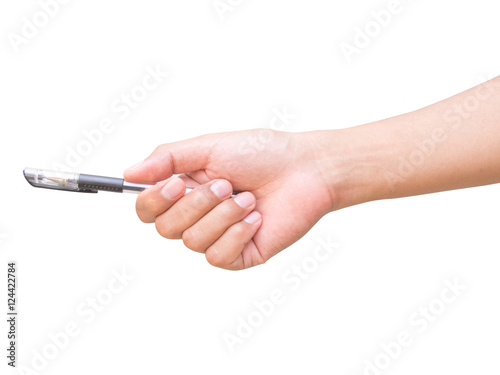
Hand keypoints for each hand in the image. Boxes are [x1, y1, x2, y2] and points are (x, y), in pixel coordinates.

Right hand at [124, 129, 334, 269]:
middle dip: (197, 204)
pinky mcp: (239, 255)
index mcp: (186, 189)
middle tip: (227, 185)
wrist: (306, 170)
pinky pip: (217, 256)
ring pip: (192, 242)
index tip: (175, 184)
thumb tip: (129, 172)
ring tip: (248, 198)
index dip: (154, 201)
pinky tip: (256, 218)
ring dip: (222, 216)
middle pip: (165, 228)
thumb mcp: (210, 147)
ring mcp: (218, 237)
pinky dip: (236, 233)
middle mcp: (197, 215)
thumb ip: (167, 159)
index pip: (148, 209)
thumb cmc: (262, 153)